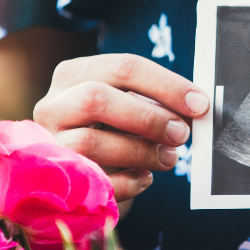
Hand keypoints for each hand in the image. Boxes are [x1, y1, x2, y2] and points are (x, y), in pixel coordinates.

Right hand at [33, 54, 209, 202]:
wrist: (80, 171)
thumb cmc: (112, 129)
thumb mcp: (129, 106)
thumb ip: (156, 102)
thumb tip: (196, 109)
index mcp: (73, 74)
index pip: (123, 67)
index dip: (166, 85)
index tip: (199, 104)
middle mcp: (52, 105)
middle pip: (96, 98)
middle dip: (147, 117)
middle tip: (182, 134)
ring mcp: (50, 143)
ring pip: (91, 142)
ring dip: (141, 151)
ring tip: (169, 158)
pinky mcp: (54, 180)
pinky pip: (94, 181)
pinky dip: (128, 182)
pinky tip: (146, 178)